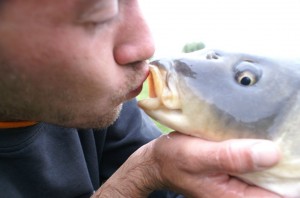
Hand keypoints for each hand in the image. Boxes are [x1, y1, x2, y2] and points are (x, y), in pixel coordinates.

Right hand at [150, 132, 280, 197]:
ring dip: (274, 154)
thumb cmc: (175, 159)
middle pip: (279, 184)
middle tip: (285, 134)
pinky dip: (261, 150)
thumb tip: (272, 153)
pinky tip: (259, 134)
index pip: (281, 194)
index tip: (293, 150)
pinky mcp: (236, 173)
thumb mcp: (198, 156)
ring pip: (270, 173)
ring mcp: (240, 185)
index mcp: (235, 197)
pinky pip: (258, 164)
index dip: (292, 174)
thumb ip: (231, 157)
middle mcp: (241, 194)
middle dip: (285, 162)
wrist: (160, 160)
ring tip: (274, 132)